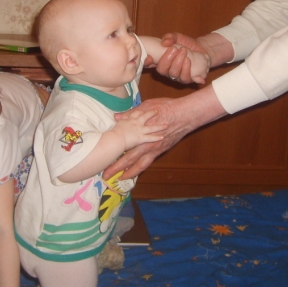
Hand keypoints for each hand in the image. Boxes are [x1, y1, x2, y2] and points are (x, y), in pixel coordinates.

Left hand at [104, 88, 225, 179]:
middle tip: (105, 176)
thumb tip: (116, 118)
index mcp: (141, 133)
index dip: (113, 155)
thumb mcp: (146, 107)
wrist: (185, 115)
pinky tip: (136, 170)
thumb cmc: (166, 108)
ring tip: (120, 179)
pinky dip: (140, 168)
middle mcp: (147, 145)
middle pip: (129, 160)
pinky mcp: (161, 150)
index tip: (102, 160)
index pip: (124, 147)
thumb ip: (131, 114)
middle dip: (116, 168)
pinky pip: (148, 162)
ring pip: (140, 165)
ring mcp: (155, 149)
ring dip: (129, 173)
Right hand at [111, 108, 163, 149]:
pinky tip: (162, 137)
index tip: (144, 110)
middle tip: (157, 111)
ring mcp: (139, 130)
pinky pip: (150, 138)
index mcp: (129, 119)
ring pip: (151, 128)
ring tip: (166, 125)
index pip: (136, 113)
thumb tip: (116, 116)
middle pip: (145, 117)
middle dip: (151, 114)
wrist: (116, 138)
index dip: (140, 111)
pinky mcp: (141, 138)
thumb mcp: (117, 124)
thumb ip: (119, 119)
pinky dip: (156, 138)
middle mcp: (136, 123)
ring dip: (159, 126)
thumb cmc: (113, 132)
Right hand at [155, 32, 210, 83]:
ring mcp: (177, 76)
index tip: (150, 57)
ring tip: (184, 52)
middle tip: (175, 48)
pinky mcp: (188, 79)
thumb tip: (164, 42)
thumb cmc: (185, 44)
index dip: (147, 63)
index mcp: (161, 61)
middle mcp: (167, 71)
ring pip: (174, 74)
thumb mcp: (177, 37)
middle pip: (162, 70)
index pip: (150, 65)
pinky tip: (189, 62)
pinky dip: (187, 71)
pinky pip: (186, 79)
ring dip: (178, 63)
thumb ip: (170, 37)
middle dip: (167, 59)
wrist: (202, 49)